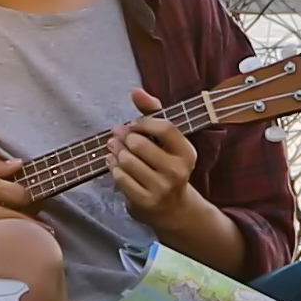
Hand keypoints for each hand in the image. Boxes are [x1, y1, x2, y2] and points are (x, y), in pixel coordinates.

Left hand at [110, 90, 237, 255]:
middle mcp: (177, 171)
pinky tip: (114, 164)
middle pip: (139, 144)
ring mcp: (161, 188)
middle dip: (124, 138)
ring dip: (116, 153)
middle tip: (118, 136)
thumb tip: (136, 91)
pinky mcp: (145, 201)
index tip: (134, 125)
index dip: (144, 122)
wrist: (174, 209)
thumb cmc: (167, 166)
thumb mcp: (167, 142)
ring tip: (115, 150)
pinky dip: (113, 168)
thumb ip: (153, 113)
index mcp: (187, 153)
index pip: (165, 127)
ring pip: (127, 161)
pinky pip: (120, 178)